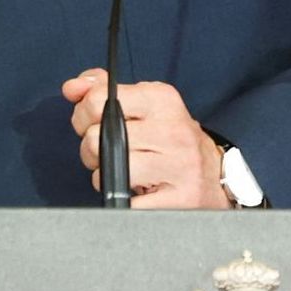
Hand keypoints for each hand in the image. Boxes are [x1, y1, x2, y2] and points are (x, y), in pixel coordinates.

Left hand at [60, 71, 229, 208]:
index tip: (92, 123)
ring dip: (104, 176)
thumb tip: (72, 87)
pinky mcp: (181, 199)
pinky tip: (136, 192)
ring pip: (108, 170)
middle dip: (91, 149)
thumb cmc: (171, 140)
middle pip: (97, 139)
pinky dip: (122, 200)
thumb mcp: (144, 105)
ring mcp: (180, 166)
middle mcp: (173, 130)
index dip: (84, 115)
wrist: (217, 177)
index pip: (99, 100)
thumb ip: (102, 90)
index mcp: (162, 100)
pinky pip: (127, 203)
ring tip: (122, 172)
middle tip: (108, 153)